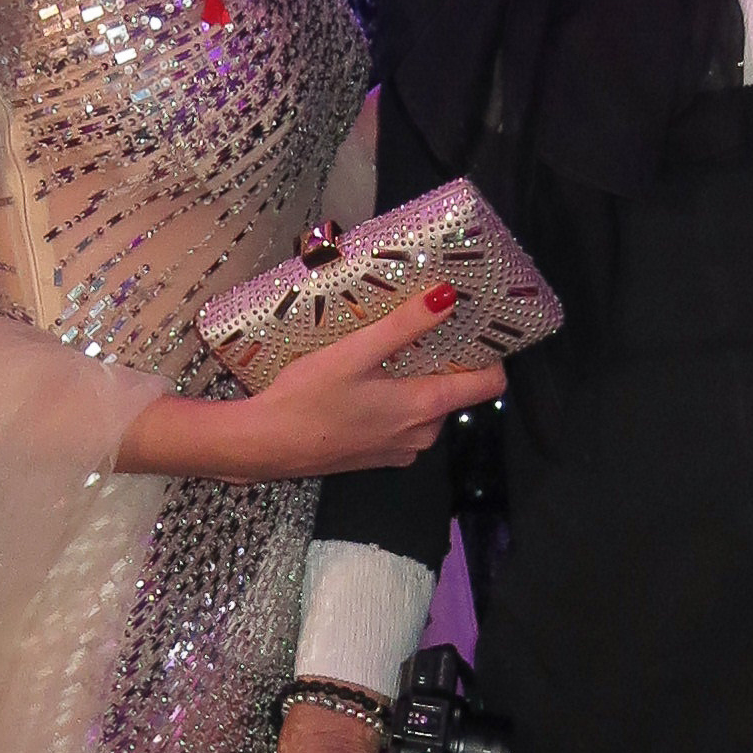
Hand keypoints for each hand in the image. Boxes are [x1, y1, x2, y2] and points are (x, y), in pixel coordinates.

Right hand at [222, 288, 507, 483]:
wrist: (264, 445)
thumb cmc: (307, 398)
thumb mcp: (355, 352)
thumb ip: (404, 325)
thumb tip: (447, 296)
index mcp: (424, 408)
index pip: (488, 385)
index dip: (488, 353)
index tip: (474, 324)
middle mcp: (422, 435)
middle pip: (455, 391)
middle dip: (443, 360)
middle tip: (420, 324)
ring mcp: (400, 449)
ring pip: (427, 405)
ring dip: (415, 378)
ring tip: (387, 346)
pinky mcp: (378, 456)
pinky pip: (404, 421)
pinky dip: (395, 399)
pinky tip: (366, 380)